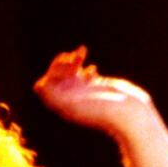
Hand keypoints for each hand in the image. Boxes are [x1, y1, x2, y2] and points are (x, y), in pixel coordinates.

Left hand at [33, 47, 153, 136]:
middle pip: (53, 77)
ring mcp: (83, 92)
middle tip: (76, 59)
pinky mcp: (95, 86)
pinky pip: (82, 71)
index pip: (43, 86)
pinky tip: (93, 69)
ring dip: (72, 60)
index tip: (68, 70)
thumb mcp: (75, 104)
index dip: (51, 73)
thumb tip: (37, 86)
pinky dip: (84, 64)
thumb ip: (54, 96)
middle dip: (62, 64)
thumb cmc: (104, 110)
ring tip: (82, 53)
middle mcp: (70, 99)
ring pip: (67, 72)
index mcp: (62, 105)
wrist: (130, 114)